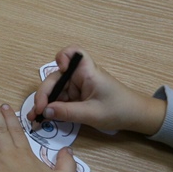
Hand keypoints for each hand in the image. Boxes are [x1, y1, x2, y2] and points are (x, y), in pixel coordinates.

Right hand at [26, 47, 166, 134]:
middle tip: (36, 112)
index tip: (60, 70)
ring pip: (55, 90)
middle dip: (44, 94)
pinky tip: (44, 119)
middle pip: (55, 78)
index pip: (72, 52)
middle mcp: (79, 75)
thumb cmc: (119, 110)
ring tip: (35, 119)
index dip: (62, 57)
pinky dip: (52, 109)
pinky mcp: (76, 96)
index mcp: (86, 72)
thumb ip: (67, 112)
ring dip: (45, 104)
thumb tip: (44, 111)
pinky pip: (60, 99)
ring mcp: (76, 86)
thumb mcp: (92, 114)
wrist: (137, 118)